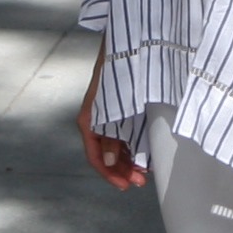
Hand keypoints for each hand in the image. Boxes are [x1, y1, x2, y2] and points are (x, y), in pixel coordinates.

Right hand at [79, 75, 144, 189]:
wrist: (127, 47)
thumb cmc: (120, 74)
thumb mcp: (114, 109)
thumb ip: (111, 137)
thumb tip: (109, 163)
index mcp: (89, 122)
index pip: (96, 157)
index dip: (110, 174)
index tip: (124, 185)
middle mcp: (95, 122)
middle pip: (106, 155)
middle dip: (122, 171)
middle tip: (140, 181)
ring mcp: (106, 117)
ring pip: (115, 147)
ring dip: (128, 161)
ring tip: (144, 171)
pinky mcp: (117, 112)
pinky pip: (122, 136)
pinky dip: (131, 147)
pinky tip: (143, 154)